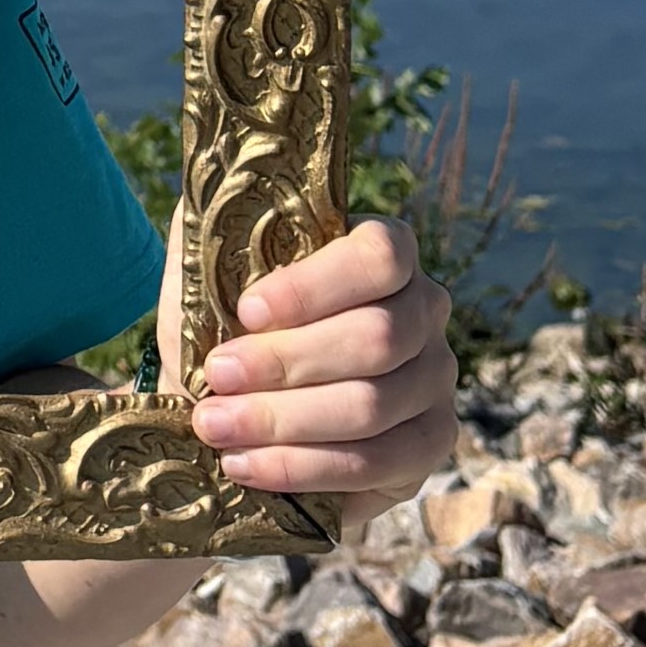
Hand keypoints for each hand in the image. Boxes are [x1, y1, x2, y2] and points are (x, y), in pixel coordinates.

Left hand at [188, 212, 456, 523]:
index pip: (380, 255)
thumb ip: (216, 232)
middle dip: (285, 363)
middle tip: (215, 378)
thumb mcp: (211, 279)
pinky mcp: (429, 447)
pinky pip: (376, 462)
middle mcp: (425, 312)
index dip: (316, 285)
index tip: (247, 311)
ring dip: (283, 421)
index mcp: (384, 255)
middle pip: (377, 338)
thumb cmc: (229, 335)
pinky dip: (302, 467)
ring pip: (372, 405)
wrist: (242, 415)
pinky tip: (245, 467)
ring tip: (214, 427)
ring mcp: (435, 381)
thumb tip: (210, 178)